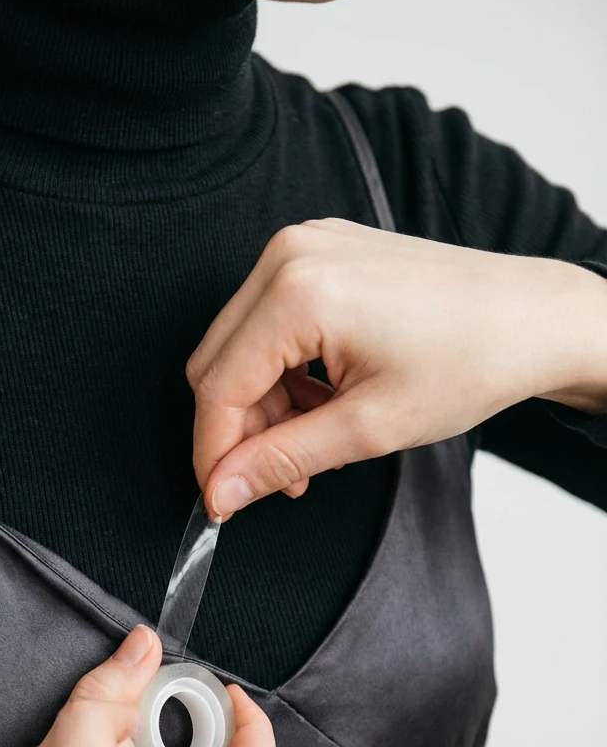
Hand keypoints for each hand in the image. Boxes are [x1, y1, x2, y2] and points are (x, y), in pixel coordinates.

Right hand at [186, 218, 606, 517]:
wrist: (533, 318)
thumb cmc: (471, 361)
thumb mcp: (369, 428)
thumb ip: (283, 460)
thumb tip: (221, 492)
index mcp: (298, 292)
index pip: (219, 387)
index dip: (213, 454)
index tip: (221, 500)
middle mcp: (290, 255)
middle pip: (217, 362)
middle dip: (239, 430)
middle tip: (279, 478)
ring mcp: (304, 245)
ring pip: (239, 345)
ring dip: (263, 405)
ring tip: (312, 447)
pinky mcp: (320, 252)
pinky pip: (268, 320)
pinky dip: (283, 371)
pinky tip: (321, 403)